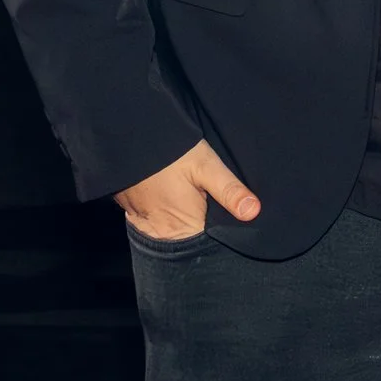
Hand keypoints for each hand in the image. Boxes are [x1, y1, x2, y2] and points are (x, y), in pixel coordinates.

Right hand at [115, 139, 259, 240]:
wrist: (127, 138)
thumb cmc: (170, 153)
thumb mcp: (206, 166)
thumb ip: (229, 191)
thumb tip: (253, 212)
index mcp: (185, 228)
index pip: (210, 241)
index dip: (222, 230)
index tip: (228, 214)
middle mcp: (162, 234)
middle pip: (191, 237)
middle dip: (204, 224)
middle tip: (208, 198)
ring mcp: (144, 225)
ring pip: (173, 229)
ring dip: (183, 217)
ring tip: (191, 195)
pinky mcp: (133, 213)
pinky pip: (155, 219)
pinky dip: (165, 211)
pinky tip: (172, 193)